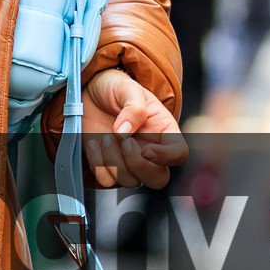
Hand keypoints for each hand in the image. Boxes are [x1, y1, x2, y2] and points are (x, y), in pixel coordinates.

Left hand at [81, 67, 185, 188]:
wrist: (89, 92)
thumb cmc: (115, 88)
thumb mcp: (127, 87)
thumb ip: (134, 107)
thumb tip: (124, 133)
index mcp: (163, 131)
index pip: (179, 153)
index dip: (167, 157)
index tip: (146, 149)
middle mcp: (149, 150)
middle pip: (158, 179)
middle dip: (139, 166)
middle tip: (123, 142)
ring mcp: (129, 161)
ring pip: (130, 181)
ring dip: (114, 161)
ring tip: (106, 135)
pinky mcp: (108, 166)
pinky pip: (107, 180)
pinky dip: (98, 164)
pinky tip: (93, 143)